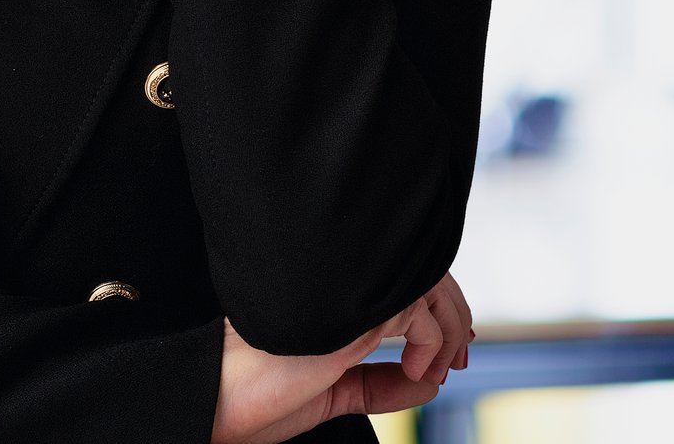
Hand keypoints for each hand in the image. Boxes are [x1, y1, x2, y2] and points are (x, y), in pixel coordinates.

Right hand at [209, 273, 471, 443]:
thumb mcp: (330, 395)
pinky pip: (418, 316)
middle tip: (459, 357)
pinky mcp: (350, 314)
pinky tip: (418, 372)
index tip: (446, 350)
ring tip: (440, 367)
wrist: (214, 399)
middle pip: (417, 274)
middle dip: (450, 316)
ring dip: (448, 329)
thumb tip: (431, 382)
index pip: (394, 278)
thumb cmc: (252, 394)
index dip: (430, 307)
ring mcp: (342, 295)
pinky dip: (432, 344)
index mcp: (326, 296)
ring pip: (424, 286)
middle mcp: (337, 286)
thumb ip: (377, 385)